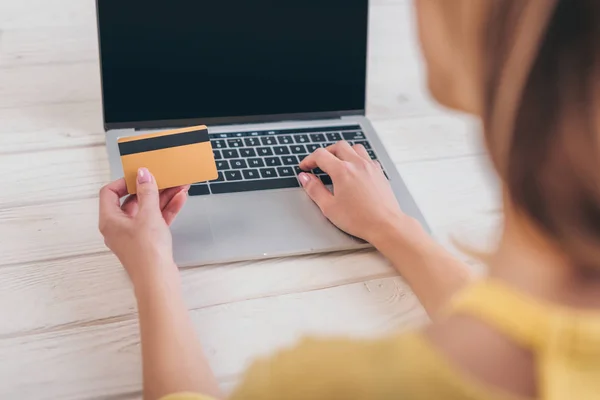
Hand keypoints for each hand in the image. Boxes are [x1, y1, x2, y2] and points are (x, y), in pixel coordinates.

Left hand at [98, 168, 189, 287]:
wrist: (158, 279)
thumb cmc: (147, 252)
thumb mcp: (148, 215)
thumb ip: (147, 192)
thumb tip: (143, 175)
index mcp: (110, 220)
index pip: (110, 193)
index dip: (125, 181)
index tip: (141, 175)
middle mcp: (119, 227)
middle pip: (133, 200)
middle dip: (151, 189)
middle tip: (165, 178)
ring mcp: (134, 235)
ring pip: (147, 210)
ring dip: (163, 198)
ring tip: (179, 186)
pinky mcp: (148, 241)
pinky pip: (156, 220)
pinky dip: (166, 210)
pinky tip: (179, 200)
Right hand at [298, 141, 412, 244]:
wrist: (385, 225)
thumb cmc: (359, 219)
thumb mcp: (329, 207)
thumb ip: (314, 190)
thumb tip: (305, 178)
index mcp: (342, 171)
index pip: (321, 155)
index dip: (309, 160)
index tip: (305, 167)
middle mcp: (357, 164)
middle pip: (338, 146)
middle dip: (326, 153)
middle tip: (319, 163)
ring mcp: (370, 167)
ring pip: (354, 148)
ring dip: (343, 152)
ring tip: (337, 163)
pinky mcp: (379, 173)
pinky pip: (367, 157)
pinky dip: (357, 159)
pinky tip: (355, 170)